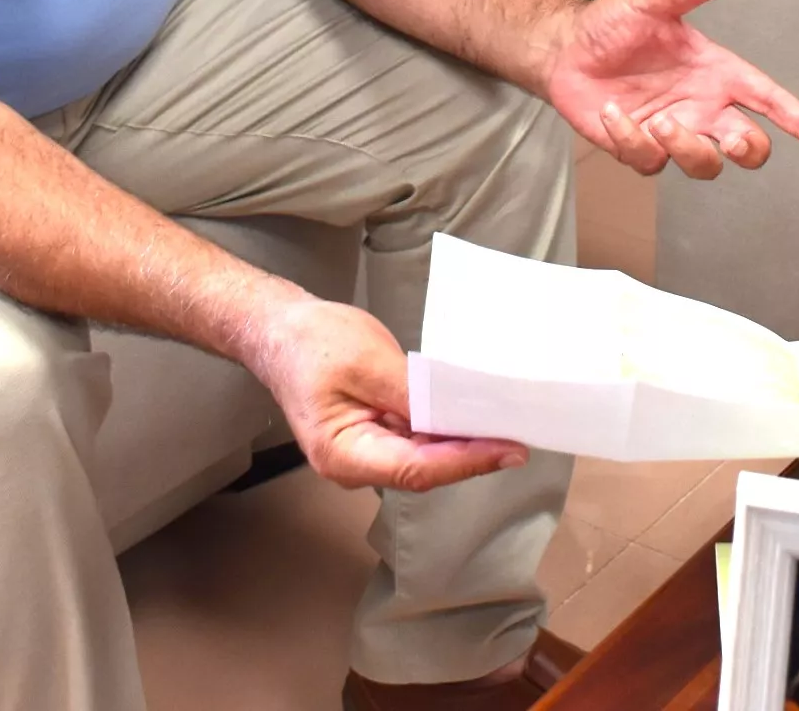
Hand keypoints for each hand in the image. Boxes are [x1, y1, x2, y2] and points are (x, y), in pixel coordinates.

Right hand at [245, 294, 526, 492]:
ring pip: (424, 458)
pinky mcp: (374, 435)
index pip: (417, 469)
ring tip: (506, 425)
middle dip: (472, 454)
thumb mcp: (367, 361)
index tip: (509, 449)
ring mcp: (364, 453)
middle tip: (519, 435)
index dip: (467, 461)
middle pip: (424, 469)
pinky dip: (444, 429)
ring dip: (462, 443)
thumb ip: (412, 394)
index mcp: (343, 455)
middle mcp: (355, 466)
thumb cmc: (313, 342)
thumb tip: (458, 416)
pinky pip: (416, 440)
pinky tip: (473, 414)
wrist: (279, 330)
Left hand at [535, 0, 798, 178]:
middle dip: (750, 149)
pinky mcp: (641, 147)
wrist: (566, 48)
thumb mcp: (651, 0)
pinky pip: (649, 162)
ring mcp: (673, 131)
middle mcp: (702, 106)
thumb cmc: (612, 23)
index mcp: (716, 72)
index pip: (770, 99)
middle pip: (750, 146)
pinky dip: (631, 140)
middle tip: (732, 138)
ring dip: (688, 148)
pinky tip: (613, 113)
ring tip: (659, 120)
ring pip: (706, 165)